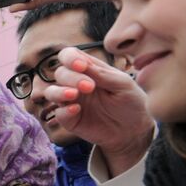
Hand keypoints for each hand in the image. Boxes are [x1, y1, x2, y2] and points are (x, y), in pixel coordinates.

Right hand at [41, 48, 154, 174]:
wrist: (134, 129)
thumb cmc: (131, 102)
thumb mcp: (123, 84)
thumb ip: (102, 73)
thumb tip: (82, 64)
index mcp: (89, 70)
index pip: (69, 56)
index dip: (70, 58)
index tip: (81, 66)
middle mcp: (76, 84)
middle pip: (60, 73)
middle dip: (71, 77)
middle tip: (89, 87)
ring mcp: (71, 102)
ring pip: (51, 92)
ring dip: (59, 92)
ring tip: (74, 95)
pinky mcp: (70, 120)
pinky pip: (58, 113)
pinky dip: (64, 111)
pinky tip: (77, 110)